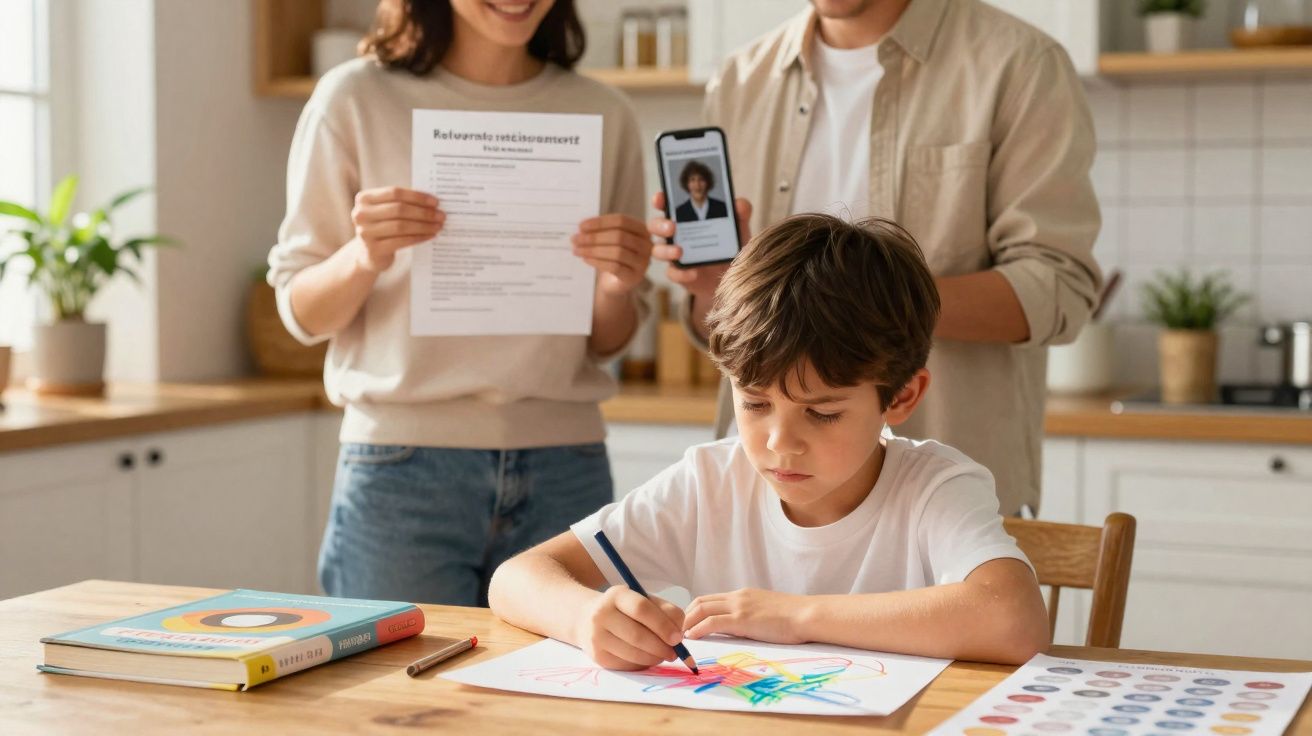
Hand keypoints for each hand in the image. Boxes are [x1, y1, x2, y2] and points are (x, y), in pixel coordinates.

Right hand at [350, 186, 444, 273]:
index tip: (436, 202)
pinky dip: (418, 237)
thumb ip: (403, 203)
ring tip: (438, 226)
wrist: (369, 253)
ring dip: (424, 226)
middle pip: (399, 209)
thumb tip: (433, 202)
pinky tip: (430, 236)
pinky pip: (401, 241)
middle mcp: (360, 214)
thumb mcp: (387, 211)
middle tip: (441, 215)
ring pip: (401, 226)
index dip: (417, 197)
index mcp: (364, 198)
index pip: (394, 193)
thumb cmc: (384, 226)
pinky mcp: (373, 249)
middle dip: (423, 212)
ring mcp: (365, 232)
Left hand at [572, 214, 652, 296]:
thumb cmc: (611, 257)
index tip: (581, 226)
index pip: (621, 220)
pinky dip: (598, 262)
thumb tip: (582, 229)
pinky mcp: (635, 277)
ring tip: (577, 250)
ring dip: (593, 250)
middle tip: (575, 239)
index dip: (600, 222)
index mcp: (641, 230)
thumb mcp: (608, 240)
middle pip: (619, 236)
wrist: (615, 283)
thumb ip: (600, 231)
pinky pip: (615, 267)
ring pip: (617, 252)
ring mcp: (643, 262)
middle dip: (594, 237)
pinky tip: (585, 259)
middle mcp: (646, 245)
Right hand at [575, 586, 686, 670]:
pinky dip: (643, 664)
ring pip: (633, 653)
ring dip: (654, 658)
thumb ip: (665, 611)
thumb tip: (679, 634)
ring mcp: (597, 637)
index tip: (678, 638)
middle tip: (674, 653)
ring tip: (663, 655)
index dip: (663, 625)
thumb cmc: (624, 609)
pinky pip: (627, 665)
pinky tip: (648, 658)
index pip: (642, 609)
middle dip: (661, 647)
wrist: (586, 618)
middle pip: (637, 635)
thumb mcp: (642, 599)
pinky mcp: (598, 656)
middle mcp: (602, 615)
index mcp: (616, 595)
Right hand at [647, 192, 752, 301]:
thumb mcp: (739, 228)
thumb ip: (741, 214)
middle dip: (660, 225)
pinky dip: (680, 273)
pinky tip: (693, 272)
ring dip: (666, 250)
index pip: (666, 204)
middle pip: (655, 226)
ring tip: (680, 251)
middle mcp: (676, 234)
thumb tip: (740, 204)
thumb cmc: (731, 246)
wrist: (734, 276)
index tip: (660, 198)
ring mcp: (674, 255)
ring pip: (658, 250)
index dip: (660, 200)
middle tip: (672, 226)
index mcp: (685, 217)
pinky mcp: (679, 274)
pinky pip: (672, 273)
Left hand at [683, 588, 806, 643]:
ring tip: (679, 637)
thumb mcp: (765, 612)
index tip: (686, 625)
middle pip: (700, 601)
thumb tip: (738, 628)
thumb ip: (749, 616)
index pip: (710, 599)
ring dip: (686, 622)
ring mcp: (739, 606)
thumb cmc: (793, 618)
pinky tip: (691, 638)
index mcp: (742, 595)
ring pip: (701, 608)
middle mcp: (737, 597)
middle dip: (684, 616)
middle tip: (677, 632)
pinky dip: (697, 629)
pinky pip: (711, 622)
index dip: (694, 611)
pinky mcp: (742, 619)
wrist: (807, 615)